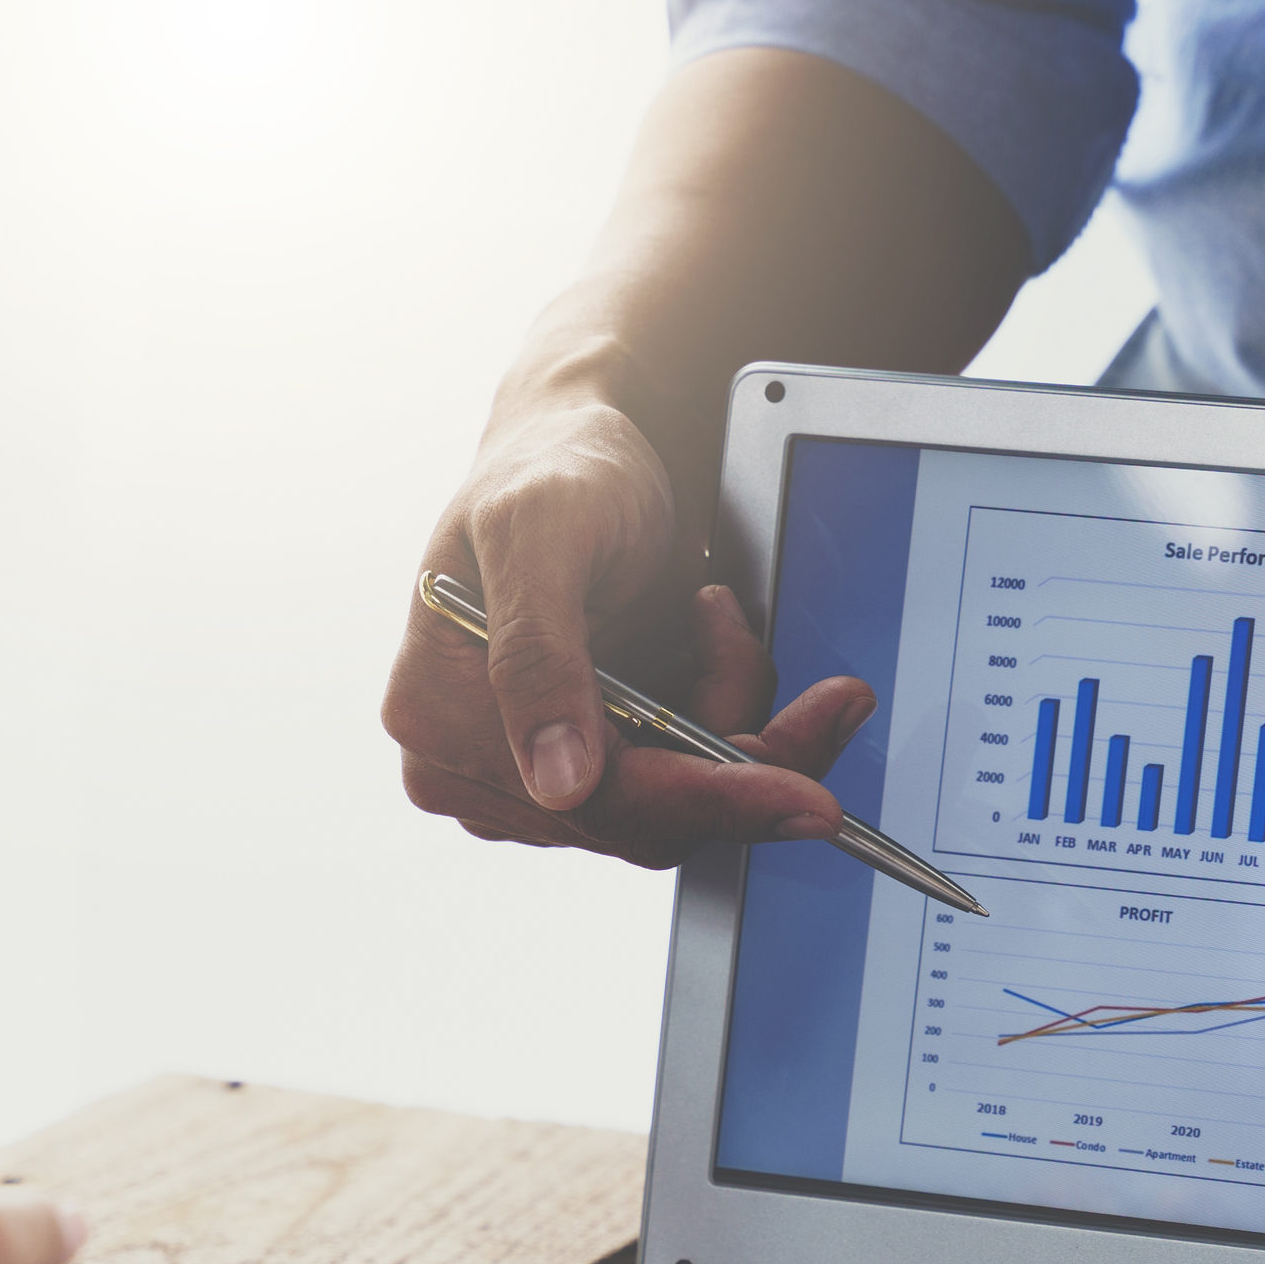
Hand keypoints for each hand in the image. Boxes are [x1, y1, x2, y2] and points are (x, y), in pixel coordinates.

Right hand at [383, 390, 875, 867]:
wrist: (579, 447)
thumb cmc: (551, 467)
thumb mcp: (541, 531)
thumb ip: (539, 655)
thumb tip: (557, 782)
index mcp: (436, 713)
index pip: (588, 800)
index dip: (705, 800)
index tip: (807, 799)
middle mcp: (470, 762)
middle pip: (641, 816)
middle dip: (739, 748)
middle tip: (828, 697)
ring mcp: (530, 770)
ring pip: (674, 807)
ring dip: (733, 722)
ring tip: (721, 618)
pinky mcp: (587, 765)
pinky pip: (683, 784)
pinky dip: (724, 721)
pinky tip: (711, 642)